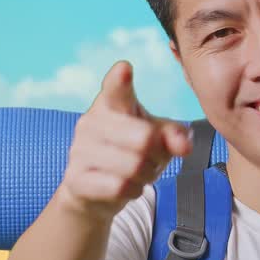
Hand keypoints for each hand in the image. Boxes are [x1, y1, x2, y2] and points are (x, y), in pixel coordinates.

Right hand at [55, 60, 192, 222]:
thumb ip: (175, 135)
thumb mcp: (158, 138)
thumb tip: (184, 145)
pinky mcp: (75, 177)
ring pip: (134, 166)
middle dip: (158, 155)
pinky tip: (126, 187)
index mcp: (112, 102)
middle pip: (144, 138)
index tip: (124, 69)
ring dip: (147, 175)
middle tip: (153, 159)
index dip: (120, 79)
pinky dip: (133, 190)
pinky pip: (120, 187)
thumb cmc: (131, 153)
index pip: (116, 87)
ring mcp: (79, 149)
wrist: (97, 190)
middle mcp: (91, 121)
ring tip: (139, 173)